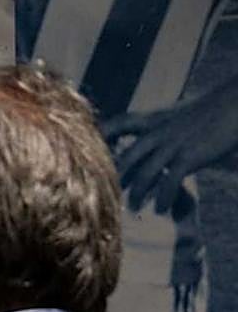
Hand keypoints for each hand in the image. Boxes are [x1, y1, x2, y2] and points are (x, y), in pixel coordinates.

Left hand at [102, 71, 237, 213]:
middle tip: (111, 195)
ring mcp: (173, 144)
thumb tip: (146, 149)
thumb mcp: (177, 116)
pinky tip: (162, 208)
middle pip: (127, 157)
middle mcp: (158, 131)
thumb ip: (159, 130)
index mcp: (154, 119)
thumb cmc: (210, 111)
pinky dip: (164, 198)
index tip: (88, 152)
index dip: (102, 136)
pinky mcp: (188, 156)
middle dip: (118, 178)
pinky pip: (169, 182)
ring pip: (144, 173)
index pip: (119, 123)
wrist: (236, 104)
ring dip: (138, 194)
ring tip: (135, 207)